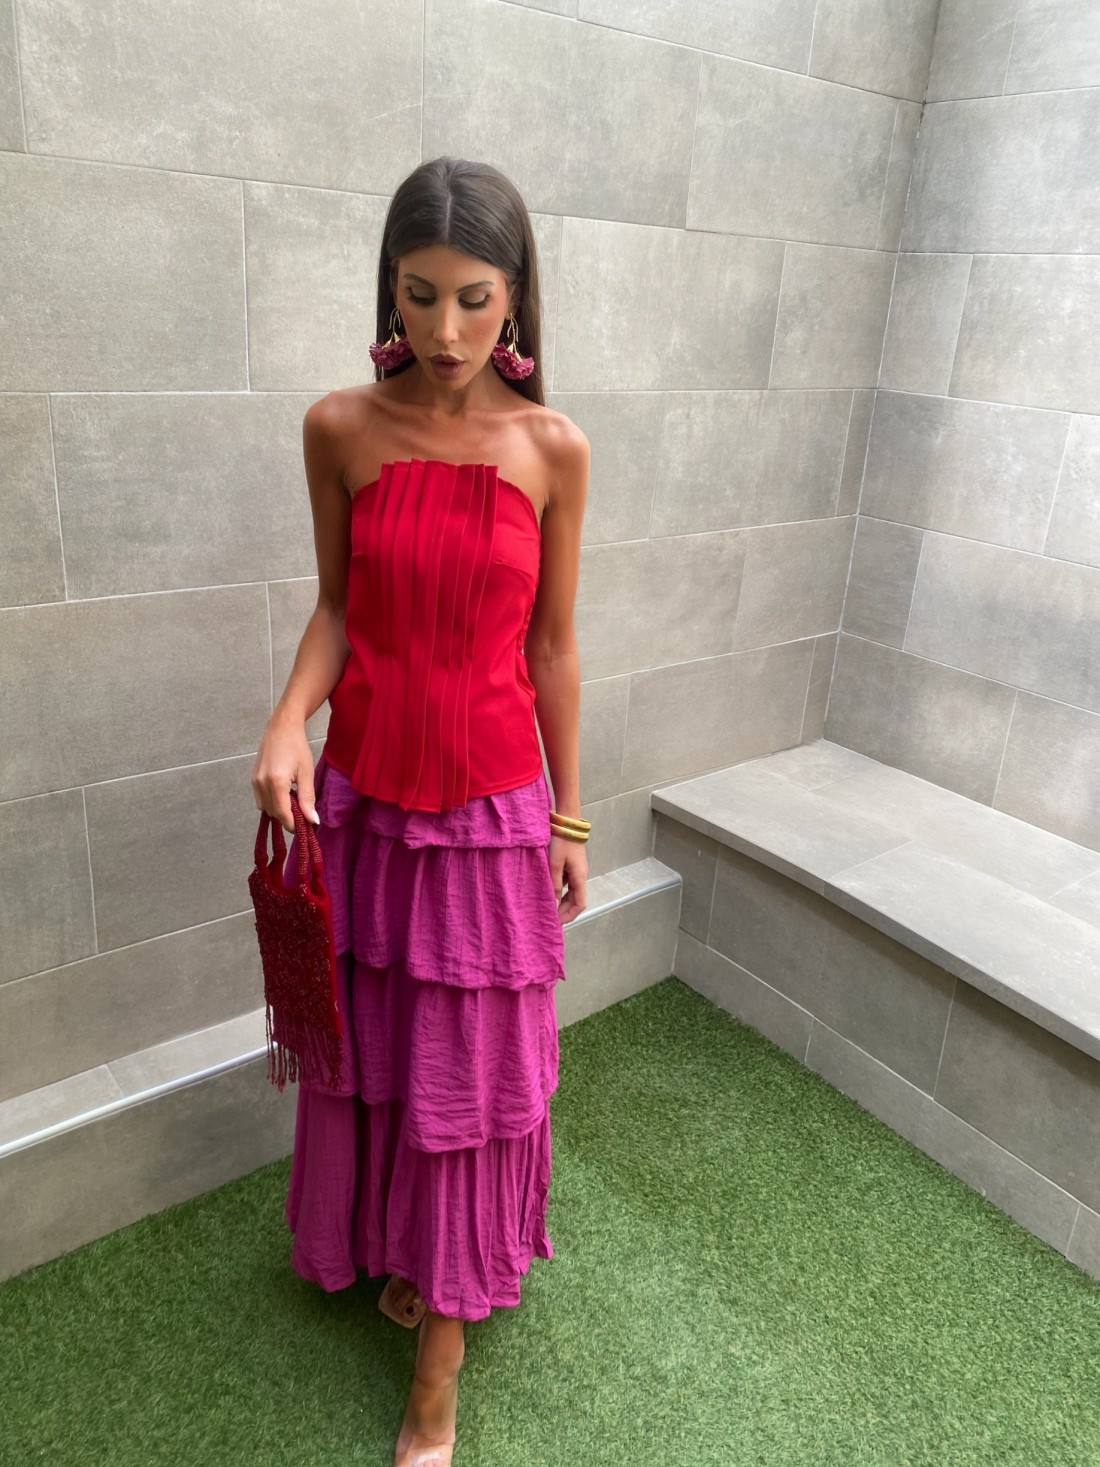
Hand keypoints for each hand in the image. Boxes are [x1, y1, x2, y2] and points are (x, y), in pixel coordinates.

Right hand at [251, 713, 319, 834]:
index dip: (294, 825)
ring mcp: (254, 781)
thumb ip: (308, 798)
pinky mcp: (253, 779)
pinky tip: (284, 792)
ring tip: (294, 798)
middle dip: (288, 817)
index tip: (306, 828)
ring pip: (266, 809)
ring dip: (280, 810)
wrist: (281, 727)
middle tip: (303, 811)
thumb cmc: (297, 746)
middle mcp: (261, 783)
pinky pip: (261, 800)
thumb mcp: (307, 772)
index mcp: (275, 782)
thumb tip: (313, 820)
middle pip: (274, 813)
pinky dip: (272, 802)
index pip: (282, 814)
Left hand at [548, 833, 587, 924]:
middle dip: (564, 911)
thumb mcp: (555, 864)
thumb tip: (553, 903)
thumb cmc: (561, 842)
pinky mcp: (572, 864)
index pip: (579, 904)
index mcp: (579, 877)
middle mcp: (581, 876)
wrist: (567, 822)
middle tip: (550, 917)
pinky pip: (568, 883)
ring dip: (562, 901)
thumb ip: (554, 884)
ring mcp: (577, 870)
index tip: (556, 922)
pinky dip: (560, 890)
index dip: (569, 916)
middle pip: (576, 900)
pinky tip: (549, 891)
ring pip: (572, 892)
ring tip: (548, 907)